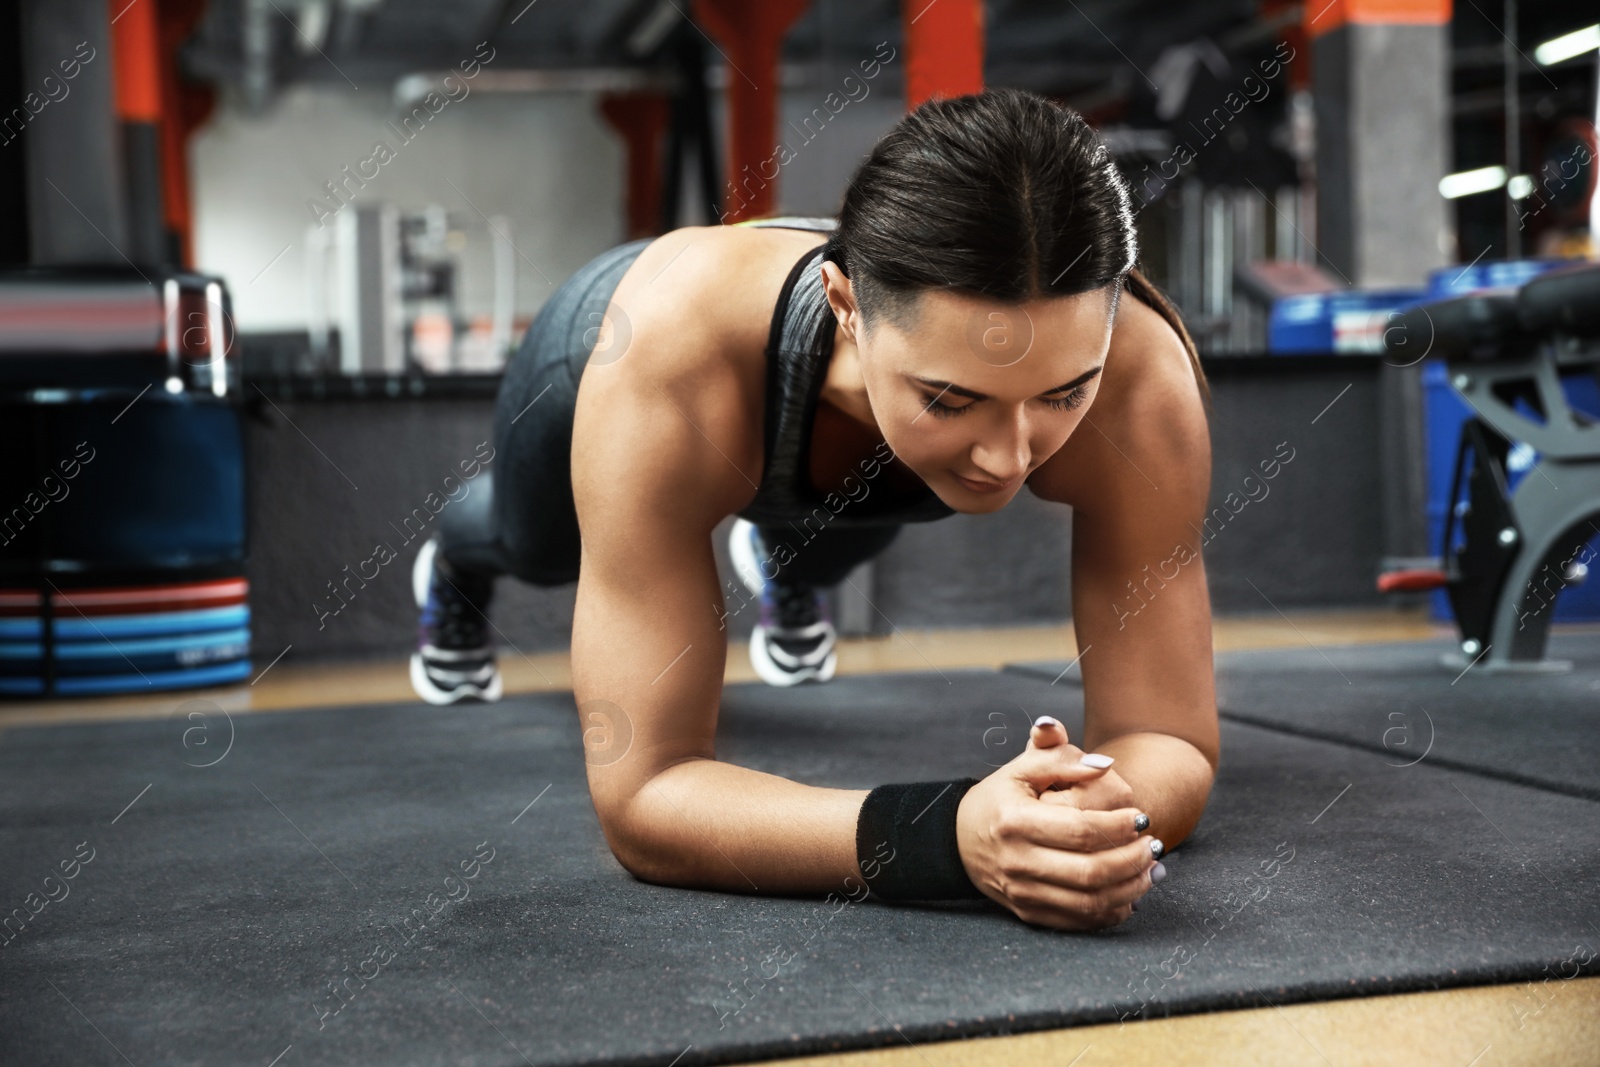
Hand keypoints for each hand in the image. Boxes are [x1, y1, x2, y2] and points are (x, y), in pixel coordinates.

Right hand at [956, 716, 1160, 929]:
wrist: (960, 838)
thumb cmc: (1001, 797)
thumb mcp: (1022, 768)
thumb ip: (1061, 757)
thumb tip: (1104, 765)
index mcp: (1016, 821)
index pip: (1080, 831)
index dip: (1119, 827)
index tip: (1142, 817)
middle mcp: (1017, 862)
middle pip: (1090, 872)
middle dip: (1132, 860)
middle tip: (1153, 844)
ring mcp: (1022, 892)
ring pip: (1089, 902)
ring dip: (1130, 888)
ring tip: (1151, 868)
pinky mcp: (1029, 913)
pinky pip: (1080, 921)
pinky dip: (1113, 910)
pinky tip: (1131, 892)